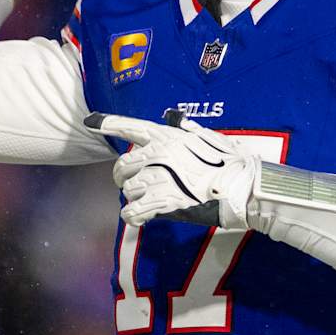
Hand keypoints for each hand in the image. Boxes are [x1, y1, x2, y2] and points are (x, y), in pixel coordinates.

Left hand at [86, 111, 258, 228]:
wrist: (245, 188)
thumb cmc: (231, 163)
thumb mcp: (209, 136)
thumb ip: (186, 128)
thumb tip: (173, 117)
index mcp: (168, 136)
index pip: (131, 126)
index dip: (108, 123)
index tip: (91, 122)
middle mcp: (159, 153)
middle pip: (122, 165)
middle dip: (124, 177)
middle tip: (134, 185)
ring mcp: (160, 177)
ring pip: (128, 190)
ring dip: (136, 197)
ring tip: (152, 201)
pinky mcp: (163, 202)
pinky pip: (132, 210)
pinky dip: (133, 215)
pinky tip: (142, 216)